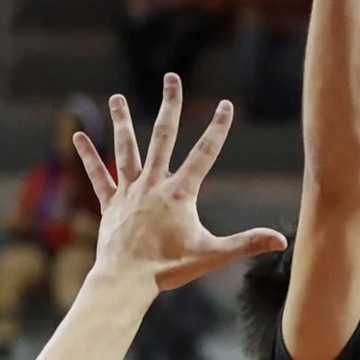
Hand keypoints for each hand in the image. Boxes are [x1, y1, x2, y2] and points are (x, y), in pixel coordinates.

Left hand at [74, 79, 284, 290]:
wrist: (127, 280)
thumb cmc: (170, 269)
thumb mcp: (213, 255)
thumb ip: (247, 243)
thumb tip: (281, 241)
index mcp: (180, 193)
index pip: (204, 154)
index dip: (218, 128)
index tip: (225, 105)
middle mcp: (154, 184)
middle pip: (163, 137)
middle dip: (170, 105)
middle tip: (172, 79)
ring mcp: (130, 191)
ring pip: (126, 150)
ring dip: (122, 122)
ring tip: (117, 98)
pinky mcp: (111, 204)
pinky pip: (98, 175)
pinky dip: (89, 156)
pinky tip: (78, 136)